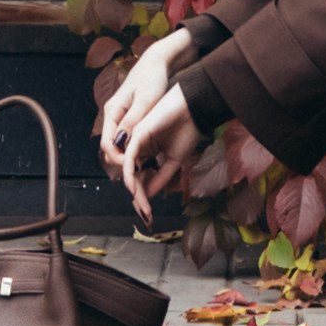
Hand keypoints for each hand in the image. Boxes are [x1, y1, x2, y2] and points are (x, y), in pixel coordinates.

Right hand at [97, 34, 182, 183]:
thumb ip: (133, 121)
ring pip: (119, 145)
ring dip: (129, 158)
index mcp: (112, 111)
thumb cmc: (153, 78)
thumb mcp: (145, 101)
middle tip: (140, 175)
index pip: (107, 144)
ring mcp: (121, 117)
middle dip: (122, 163)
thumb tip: (120, 143)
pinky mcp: (131, 118)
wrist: (159, 62)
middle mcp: (113, 116)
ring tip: (145, 169)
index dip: (118, 160)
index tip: (133, 170)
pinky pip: (128, 139)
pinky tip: (149, 156)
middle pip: (111, 147)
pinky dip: (135, 150)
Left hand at [112, 83, 200, 221]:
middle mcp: (138, 147)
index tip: (149, 215)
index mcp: (147, 151)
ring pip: (129, 171)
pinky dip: (131, 175)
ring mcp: (136, 141)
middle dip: (138, 198)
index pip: (140, 177)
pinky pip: (130, 159)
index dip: (143, 196)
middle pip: (132, 177)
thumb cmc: (187, 131)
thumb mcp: (174, 161)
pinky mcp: (138, 135)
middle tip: (146, 216)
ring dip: (135, 192)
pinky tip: (134, 191)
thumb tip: (147, 197)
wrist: (195, 110)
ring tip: (144, 209)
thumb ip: (160, 178)